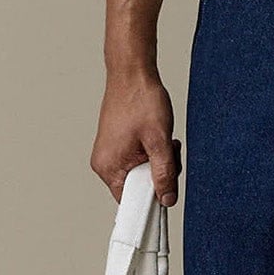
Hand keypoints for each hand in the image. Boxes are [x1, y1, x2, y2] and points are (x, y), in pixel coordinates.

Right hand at [91, 69, 181, 206]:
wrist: (132, 72)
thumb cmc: (140, 100)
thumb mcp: (159, 141)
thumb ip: (164, 173)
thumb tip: (167, 199)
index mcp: (109, 168)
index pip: (132, 202)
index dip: (153, 198)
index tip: (168, 187)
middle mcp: (104, 164)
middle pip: (139, 187)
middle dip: (159, 173)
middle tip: (169, 151)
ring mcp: (109, 154)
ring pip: (141, 172)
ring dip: (157, 160)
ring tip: (162, 139)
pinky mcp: (116, 145)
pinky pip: (137, 160)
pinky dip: (151, 152)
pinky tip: (156, 136)